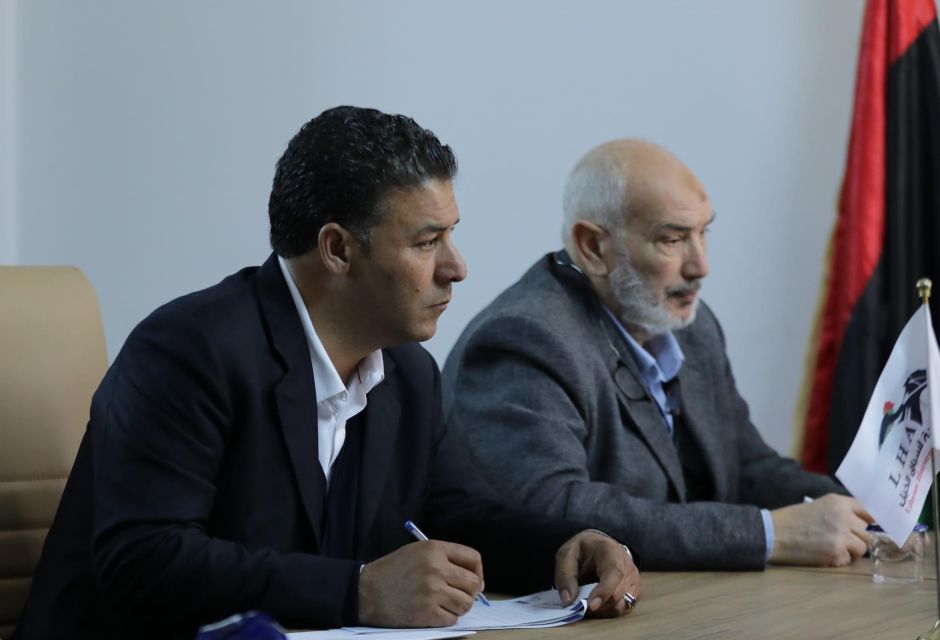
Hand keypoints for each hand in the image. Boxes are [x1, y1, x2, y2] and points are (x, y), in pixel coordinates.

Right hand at [358, 540, 484, 626]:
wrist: (366, 592)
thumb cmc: (392, 570)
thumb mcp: (417, 552)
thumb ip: (445, 558)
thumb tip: (475, 579)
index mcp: (434, 549)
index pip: (473, 558)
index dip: (478, 571)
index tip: (474, 580)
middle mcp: (436, 568)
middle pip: (473, 583)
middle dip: (471, 592)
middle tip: (460, 595)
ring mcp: (432, 591)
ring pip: (465, 603)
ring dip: (459, 606)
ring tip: (446, 604)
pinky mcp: (426, 612)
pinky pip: (451, 619)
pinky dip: (447, 618)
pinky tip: (435, 613)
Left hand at [554, 530, 640, 617]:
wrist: (600, 546)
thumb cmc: (583, 550)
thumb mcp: (567, 554)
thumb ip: (565, 576)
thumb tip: (568, 601)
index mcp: (611, 552)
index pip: (614, 573)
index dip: (603, 591)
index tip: (590, 605)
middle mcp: (628, 567)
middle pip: (617, 594)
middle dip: (597, 605)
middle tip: (579, 607)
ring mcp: (634, 581)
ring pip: (621, 606)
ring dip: (602, 610)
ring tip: (586, 603)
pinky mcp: (635, 592)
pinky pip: (623, 609)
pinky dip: (608, 611)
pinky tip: (596, 605)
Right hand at [769, 493, 872, 565]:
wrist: (774, 533)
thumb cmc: (793, 519)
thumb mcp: (819, 506)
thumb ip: (841, 511)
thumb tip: (863, 522)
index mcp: (839, 502)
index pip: (869, 511)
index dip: (870, 521)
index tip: (869, 527)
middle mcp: (844, 517)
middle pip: (868, 532)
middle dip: (858, 538)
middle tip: (843, 540)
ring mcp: (842, 536)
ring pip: (862, 547)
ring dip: (851, 550)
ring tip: (833, 548)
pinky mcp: (836, 553)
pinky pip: (849, 559)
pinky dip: (841, 559)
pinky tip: (825, 554)